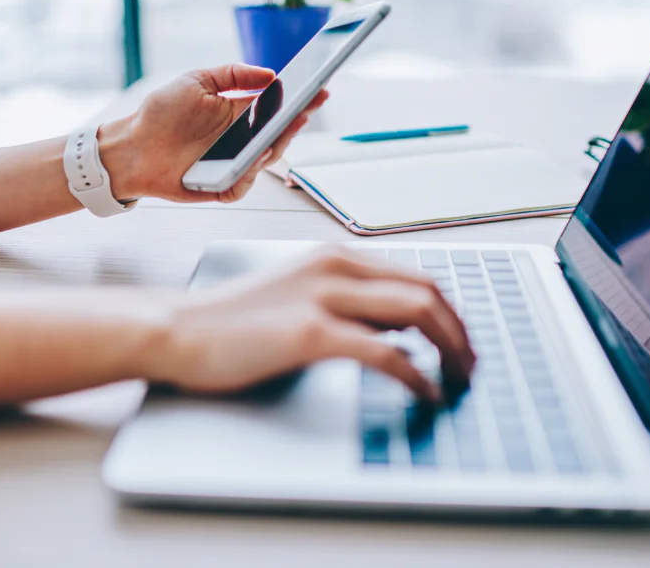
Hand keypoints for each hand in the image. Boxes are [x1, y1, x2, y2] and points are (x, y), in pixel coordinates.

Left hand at [98, 64, 327, 203]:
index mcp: (240, 113)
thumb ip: (234, 74)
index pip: (278, 106)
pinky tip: (252, 160)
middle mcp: (241, 140)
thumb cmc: (162, 113)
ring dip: (276, 145)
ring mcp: (233, 164)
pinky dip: (250, 174)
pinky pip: (243, 184)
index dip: (300, 99)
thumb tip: (270, 74)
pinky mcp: (222, 186)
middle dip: (296, 121)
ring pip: (266, 159)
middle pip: (279, 134)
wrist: (132, 146)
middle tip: (306, 108)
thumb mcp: (197, 81)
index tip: (318, 87)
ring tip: (283, 128)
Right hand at [146, 246, 474, 400]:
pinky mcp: (310, 333)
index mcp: (335, 256)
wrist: (177, 329)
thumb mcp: (297, 294)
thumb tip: (395, 328)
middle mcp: (336, 267)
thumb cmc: (230, 320)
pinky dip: (416, 374)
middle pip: (428, 290)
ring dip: (451, 348)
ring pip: (418, 312)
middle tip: (471, 364)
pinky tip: (424, 392)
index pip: (416, 276)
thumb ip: (344, 302)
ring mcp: (324, 297)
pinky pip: (385, 352)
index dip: (450, 311)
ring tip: (459, 379)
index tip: (462, 341)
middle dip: (461, 330)